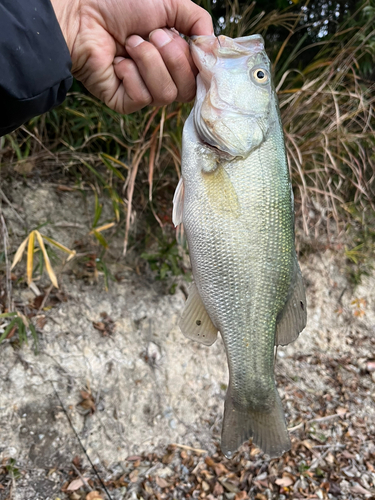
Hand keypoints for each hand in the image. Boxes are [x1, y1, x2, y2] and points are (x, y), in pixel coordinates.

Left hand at [50, 0, 212, 113]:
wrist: (82, 12)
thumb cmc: (119, 4)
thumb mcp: (170, 3)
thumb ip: (198, 20)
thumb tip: (213, 46)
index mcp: (173, 57)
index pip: (199, 77)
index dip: (200, 65)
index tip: (197, 48)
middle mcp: (161, 77)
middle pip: (187, 89)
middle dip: (173, 57)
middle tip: (152, 34)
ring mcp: (143, 92)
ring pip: (166, 94)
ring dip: (148, 61)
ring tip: (130, 44)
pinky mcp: (124, 103)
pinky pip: (142, 98)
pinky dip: (131, 74)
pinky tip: (117, 60)